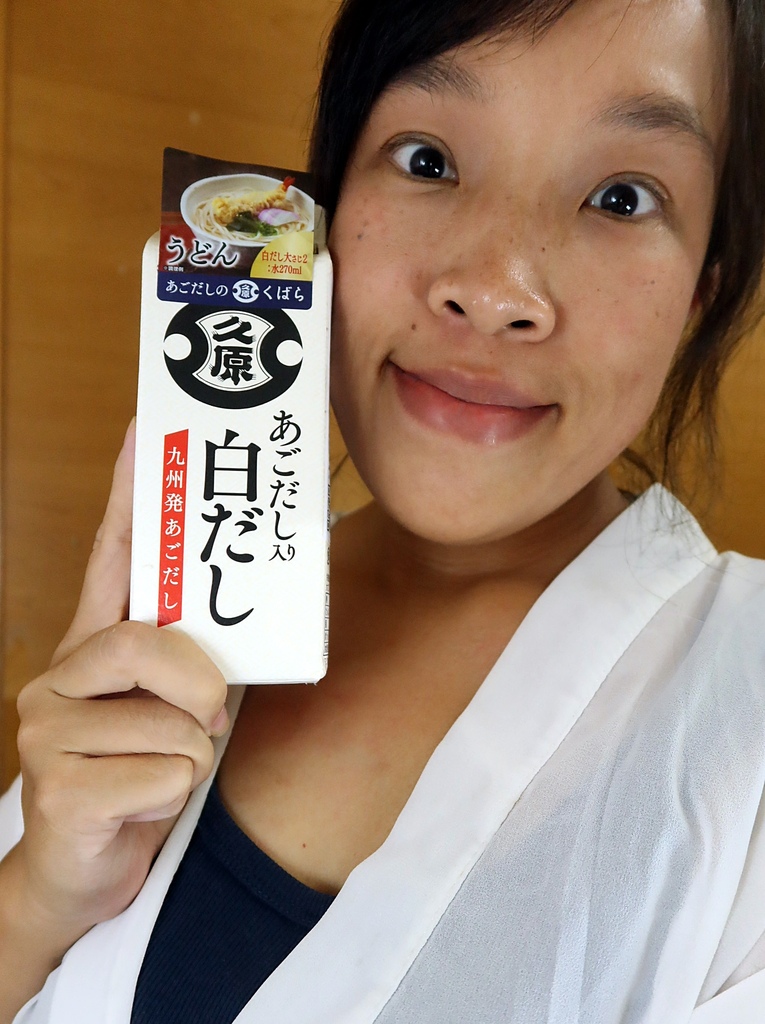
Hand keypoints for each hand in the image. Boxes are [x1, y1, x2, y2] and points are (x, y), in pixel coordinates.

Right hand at [0, 422, 228, 1016]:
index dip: (128, 496)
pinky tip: (142, 806)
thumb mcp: (178, 705)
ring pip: (170, 721)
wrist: (83, 869)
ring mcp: (48, 731)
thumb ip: (205, 654)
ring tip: (164, 770)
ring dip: (192, 754)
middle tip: (210, 715)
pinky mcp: (59, 789)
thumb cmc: (139, 770)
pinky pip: (164, 776)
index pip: (110, 558)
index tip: (142, 432)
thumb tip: (270, 601)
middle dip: (200, 684)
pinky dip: (176, 794)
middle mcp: (58, 675)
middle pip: (145, 640)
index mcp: (91, 646)